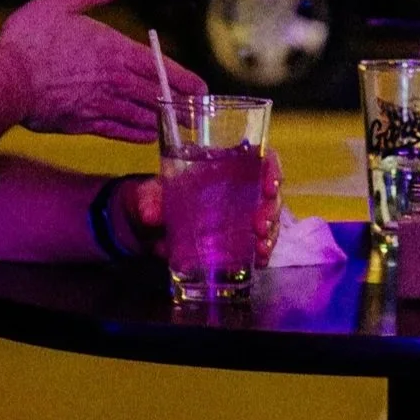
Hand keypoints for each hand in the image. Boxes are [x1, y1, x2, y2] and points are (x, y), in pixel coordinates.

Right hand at [0, 0, 196, 144]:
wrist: (4, 80)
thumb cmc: (30, 39)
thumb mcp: (61, 2)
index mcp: (114, 49)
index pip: (160, 66)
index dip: (184, 79)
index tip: (202, 88)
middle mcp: (114, 80)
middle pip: (157, 95)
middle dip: (181, 105)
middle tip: (199, 115)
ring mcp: (100, 104)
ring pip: (142, 115)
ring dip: (164, 121)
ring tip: (182, 128)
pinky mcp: (84, 124)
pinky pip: (119, 131)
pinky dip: (137, 134)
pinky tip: (146, 136)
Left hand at [119, 146, 283, 263]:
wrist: (148, 228)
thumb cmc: (156, 199)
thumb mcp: (149, 194)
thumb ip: (149, 199)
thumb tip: (150, 213)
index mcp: (223, 169)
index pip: (258, 159)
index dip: (270, 168)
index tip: (269, 186)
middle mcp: (239, 190)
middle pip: (269, 193)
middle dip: (271, 209)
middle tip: (260, 226)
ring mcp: (241, 216)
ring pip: (269, 219)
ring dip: (270, 233)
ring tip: (261, 248)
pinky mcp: (238, 241)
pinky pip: (259, 243)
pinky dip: (263, 252)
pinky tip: (260, 260)